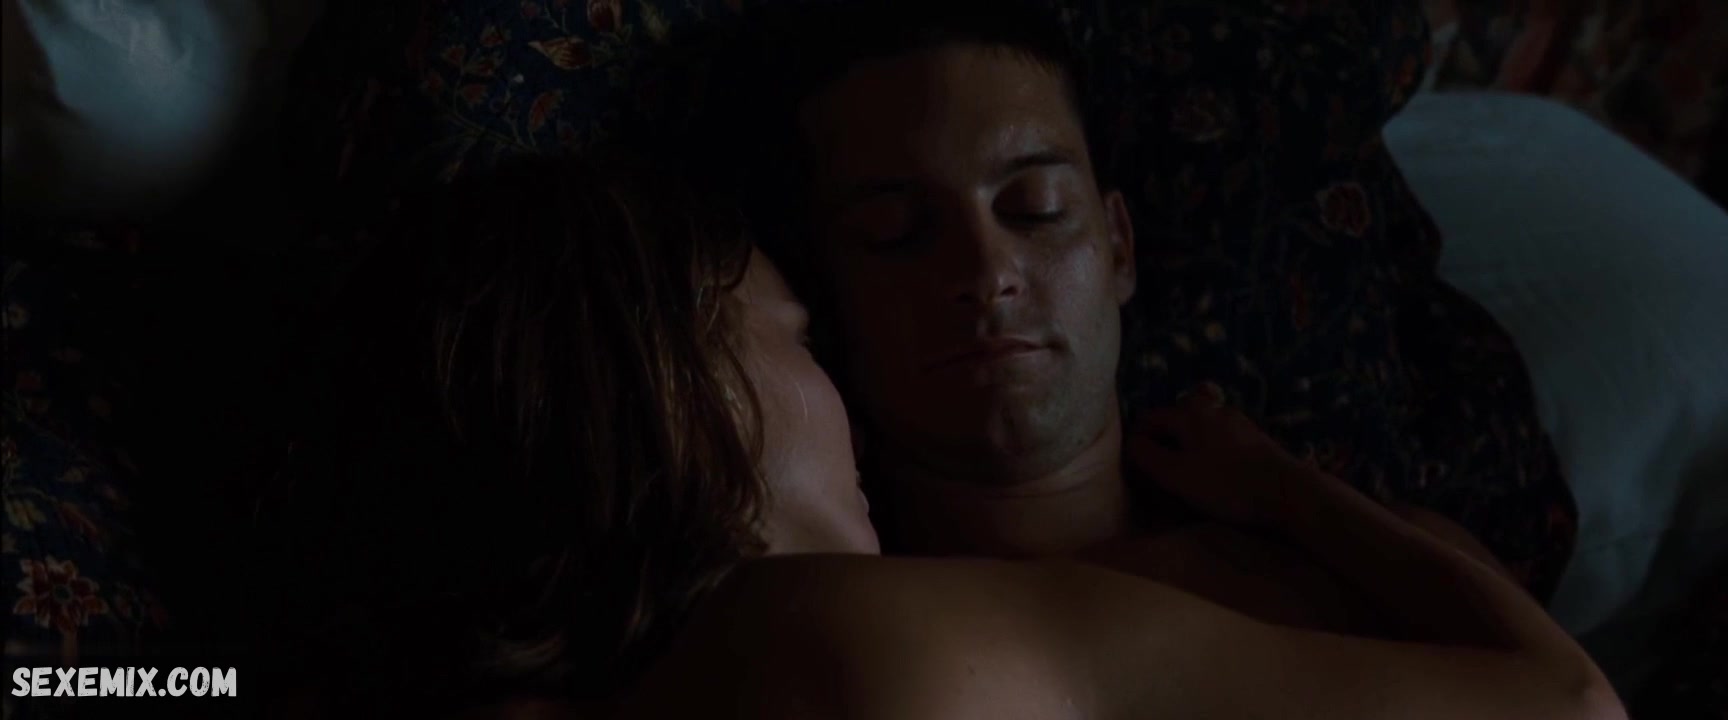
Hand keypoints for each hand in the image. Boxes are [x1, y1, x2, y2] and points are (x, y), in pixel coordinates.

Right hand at [1126, 383, 1325, 526]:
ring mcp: (1236, 419)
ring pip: (1200, 422)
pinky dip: (1208, 445)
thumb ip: (1148, 457)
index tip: (1134, 466)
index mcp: (1189, 413)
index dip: (1136, 440)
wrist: (1288, 491)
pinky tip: (1213, 466)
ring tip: (1184, 467)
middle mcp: (1212, 407)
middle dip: (1163, 435)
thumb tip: (1132, 444)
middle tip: (1158, 465)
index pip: (1148, 418)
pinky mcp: (1254, 436)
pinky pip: (1220, 433)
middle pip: (1176, 414)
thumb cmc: (1226, 484)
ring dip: (1186, 440)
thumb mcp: (1177, 475)